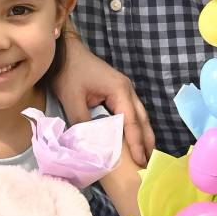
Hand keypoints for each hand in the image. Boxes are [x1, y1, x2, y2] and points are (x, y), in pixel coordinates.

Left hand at [52, 30, 154, 165]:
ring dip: (143, 135)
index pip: (131, 121)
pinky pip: (131, 113)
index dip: (136, 143)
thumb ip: (81, 121)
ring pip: (140, 116)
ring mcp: (125, 90)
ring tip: (146, 156)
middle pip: (143, 119)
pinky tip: (134, 141)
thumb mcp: (72, 98)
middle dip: (147, 142)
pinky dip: (135, 128)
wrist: (65, 51)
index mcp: (119, 90)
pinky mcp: (117, 92)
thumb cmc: (69, 72)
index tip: (140, 161)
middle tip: (150, 164)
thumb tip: (88, 144)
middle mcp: (127, 90)